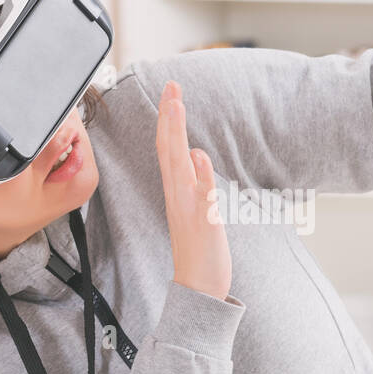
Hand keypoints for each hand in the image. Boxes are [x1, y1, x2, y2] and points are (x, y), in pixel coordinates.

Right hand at [156, 80, 231, 300]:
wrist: (199, 287)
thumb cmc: (200, 249)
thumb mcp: (198, 207)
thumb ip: (197, 180)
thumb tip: (196, 153)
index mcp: (177, 191)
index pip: (169, 149)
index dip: (169, 120)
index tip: (172, 92)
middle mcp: (178, 196)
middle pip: (169, 150)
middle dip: (169, 117)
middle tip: (171, 86)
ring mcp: (189, 209)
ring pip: (179, 166)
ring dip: (176, 136)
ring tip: (175, 106)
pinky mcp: (203, 223)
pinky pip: (202, 196)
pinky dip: (200, 175)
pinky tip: (198, 155)